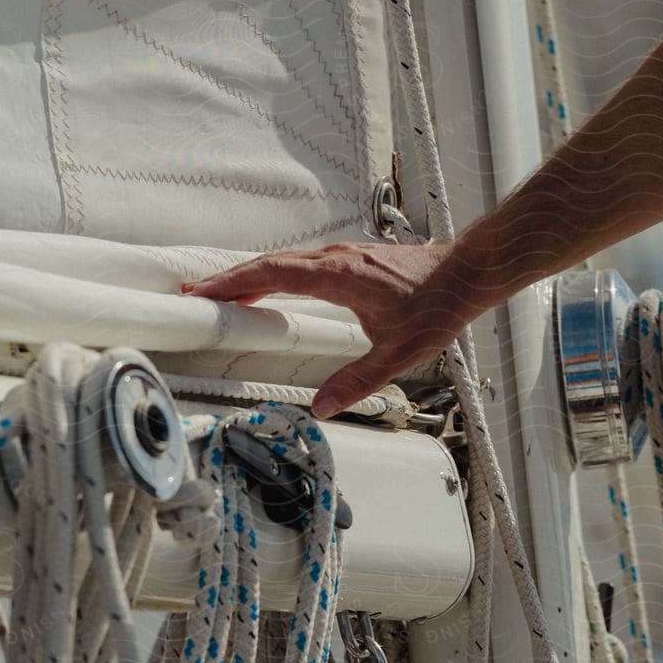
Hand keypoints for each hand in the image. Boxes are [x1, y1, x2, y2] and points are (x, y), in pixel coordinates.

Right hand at [182, 241, 467, 417]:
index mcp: (338, 275)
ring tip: (222, 292)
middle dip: (230, 279)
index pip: (272, 273)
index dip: (234, 282)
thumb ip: (358, 381)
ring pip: (284, 262)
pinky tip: (268, 288)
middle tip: (195, 293)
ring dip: (250, 276)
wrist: (468, 272)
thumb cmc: (437, 305)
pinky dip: (273, 275)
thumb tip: (322, 406)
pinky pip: (299, 265)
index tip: (203, 291)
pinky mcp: (349, 261)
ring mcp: (342, 257)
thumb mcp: (398, 352)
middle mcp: (335, 259)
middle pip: (269, 264)